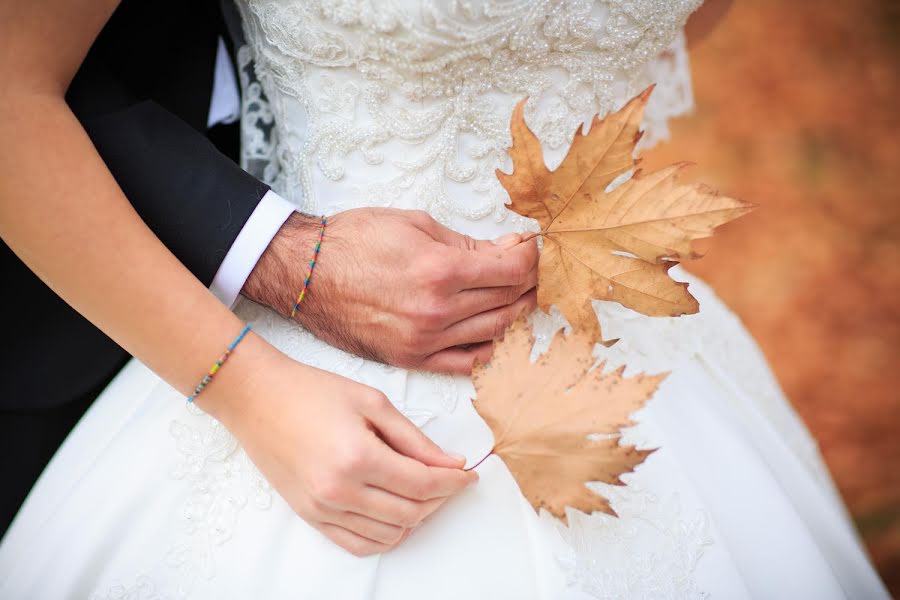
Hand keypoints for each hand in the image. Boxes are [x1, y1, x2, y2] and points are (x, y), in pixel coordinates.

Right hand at [207, 338, 477, 556]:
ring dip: (415, 518)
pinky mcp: (310, 516)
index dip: (453, 481)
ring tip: (422, 492)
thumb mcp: (372, 402)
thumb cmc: (312, 391)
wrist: (256, 397)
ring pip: (388, 534)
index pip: (423, 484)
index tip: (468, 473)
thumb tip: (450, 463)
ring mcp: (322, 509)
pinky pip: (357, 544)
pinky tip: (394, 512)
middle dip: (439, 499)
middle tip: (449, 479)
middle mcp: (339, 491)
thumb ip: (414, 438)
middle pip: (410, 513)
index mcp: (358, 457)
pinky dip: (385, 535)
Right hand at [243, 208, 537, 373]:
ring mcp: (425, 340)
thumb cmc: (353, 241)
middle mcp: (438, 311)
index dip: (532, 258)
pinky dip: (487, 349)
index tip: (533, 249)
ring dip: (513, 313)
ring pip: (494, 332)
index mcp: (441, 270)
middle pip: (508, 301)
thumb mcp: (414, 224)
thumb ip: (466, 243)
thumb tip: (506, 251)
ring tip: (516, 297)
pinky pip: (465, 363)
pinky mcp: (411, 359)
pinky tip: (491, 332)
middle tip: (532, 271)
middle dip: (528, 283)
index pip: (513, 270)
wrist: (305, 274)